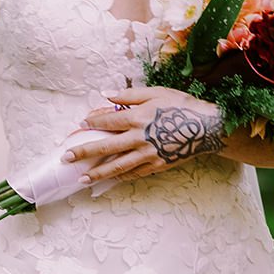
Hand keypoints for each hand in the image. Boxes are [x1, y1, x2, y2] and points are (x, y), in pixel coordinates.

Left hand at [67, 86, 224, 184]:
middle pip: (105, 146)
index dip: (92, 122)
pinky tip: (109, 180)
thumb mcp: (156, 92)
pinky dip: (120, 177)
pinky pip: (134, 173)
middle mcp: (138, 138)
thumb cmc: (182, 106)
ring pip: (117, 166)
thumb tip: (106, 93)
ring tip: (82, 178)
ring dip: (97, 172)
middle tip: (66, 158)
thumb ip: (129, 94)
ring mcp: (147, 154)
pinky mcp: (156, 165)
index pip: (107, 120)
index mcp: (136, 117)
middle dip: (83, 152)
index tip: (80, 124)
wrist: (207, 128)